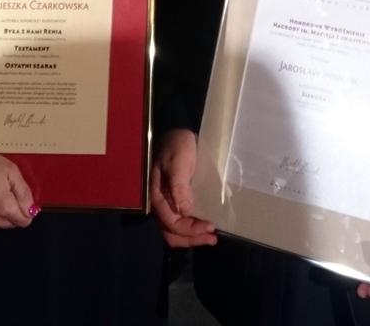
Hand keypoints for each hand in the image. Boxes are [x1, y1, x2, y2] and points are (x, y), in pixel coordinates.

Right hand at [150, 128, 216, 247]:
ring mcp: (167, 201)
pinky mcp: (175, 198)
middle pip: (171, 231)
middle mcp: (161, 203)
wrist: (177, 130)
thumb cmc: (176, 145)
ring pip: (175, 229)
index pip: (171, 223)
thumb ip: (179, 187)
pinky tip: (202, 227)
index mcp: (158, 196)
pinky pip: (179, 220)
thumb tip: (185, 212)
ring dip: (191, 236)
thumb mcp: (178, 162)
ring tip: (210, 238)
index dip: (190, 229)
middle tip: (212, 238)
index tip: (210, 227)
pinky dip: (190, 228)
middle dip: (191, 238)